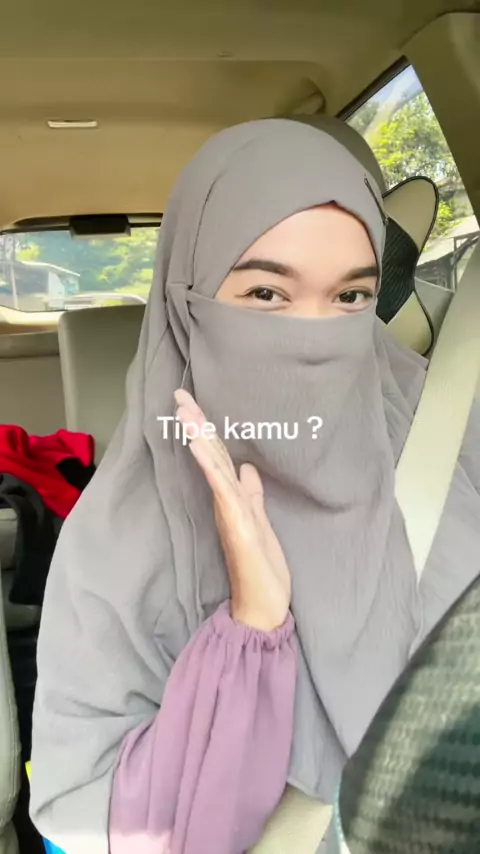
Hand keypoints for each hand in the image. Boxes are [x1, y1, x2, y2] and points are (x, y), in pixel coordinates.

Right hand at [174, 389, 290, 631]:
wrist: (263, 609)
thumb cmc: (262, 571)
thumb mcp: (262, 525)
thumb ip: (253, 496)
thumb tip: (248, 468)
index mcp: (233, 501)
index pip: (217, 458)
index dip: (206, 430)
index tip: (193, 404)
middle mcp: (227, 503)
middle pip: (209, 456)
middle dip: (196, 424)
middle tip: (180, 394)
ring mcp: (230, 513)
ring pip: (212, 467)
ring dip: (200, 438)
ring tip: (186, 411)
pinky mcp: (237, 525)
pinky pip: (222, 489)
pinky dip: (210, 466)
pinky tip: (199, 446)